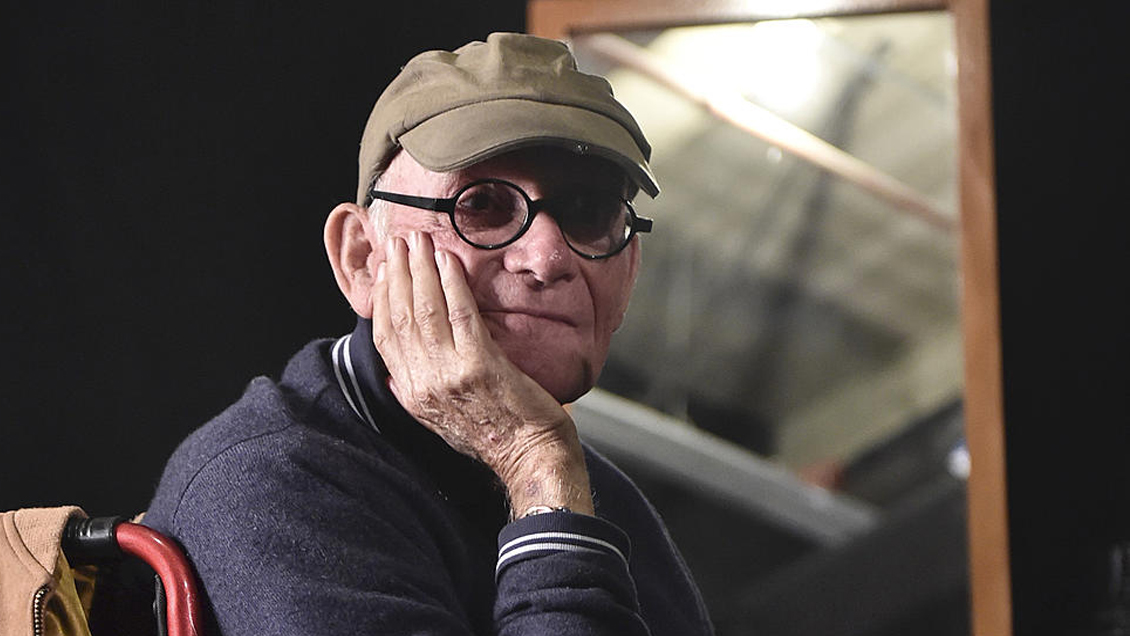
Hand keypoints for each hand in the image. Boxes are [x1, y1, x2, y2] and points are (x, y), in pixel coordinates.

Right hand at [371, 231, 593, 514]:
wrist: (531, 458)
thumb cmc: (497, 437)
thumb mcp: (441, 422)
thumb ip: (419, 395)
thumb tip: (393, 376)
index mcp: (412, 396)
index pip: (386, 337)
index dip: (383, 298)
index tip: (387, 269)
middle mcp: (424, 385)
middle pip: (400, 317)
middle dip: (399, 273)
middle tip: (399, 242)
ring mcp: (450, 375)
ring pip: (425, 310)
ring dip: (421, 270)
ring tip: (420, 242)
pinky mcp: (480, 366)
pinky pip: (460, 314)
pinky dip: (452, 283)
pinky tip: (450, 260)